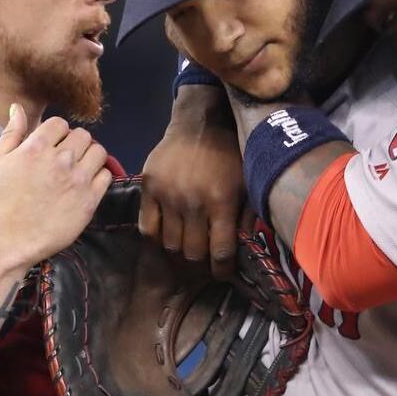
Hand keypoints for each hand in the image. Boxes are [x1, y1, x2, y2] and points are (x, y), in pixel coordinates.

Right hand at [0, 104, 112, 267]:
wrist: (13, 239)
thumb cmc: (2, 200)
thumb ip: (11, 133)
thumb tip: (17, 107)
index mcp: (36, 147)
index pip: (60, 123)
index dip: (56, 133)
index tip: (52, 146)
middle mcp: (61, 159)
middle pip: (83, 135)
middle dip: (74, 143)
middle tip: (66, 158)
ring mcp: (78, 179)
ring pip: (99, 151)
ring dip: (90, 156)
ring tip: (79, 167)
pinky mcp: (90, 198)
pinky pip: (106, 175)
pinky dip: (99, 176)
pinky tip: (86, 183)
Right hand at [140, 85, 248, 276]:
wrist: (200, 122)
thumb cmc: (230, 155)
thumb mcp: (248, 183)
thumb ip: (248, 217)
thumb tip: (246, 250)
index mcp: (222, 200)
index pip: (220, 252)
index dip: (222, 270)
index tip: (223, 273)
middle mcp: (192, 201)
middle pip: (193, 252)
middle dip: (202, 262)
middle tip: (206, 260)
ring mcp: (167, 194)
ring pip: (170, 244)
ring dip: (181, 251)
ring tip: (188, 247)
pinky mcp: (148, 187)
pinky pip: (148, 227)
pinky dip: (158, 237)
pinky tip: (169, 234)